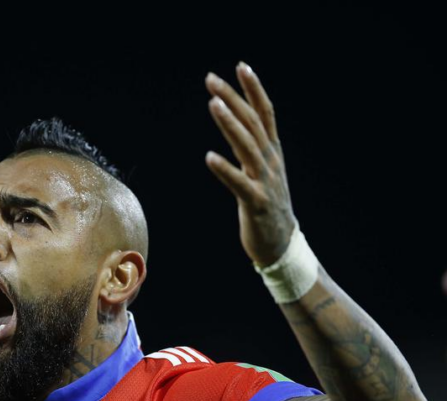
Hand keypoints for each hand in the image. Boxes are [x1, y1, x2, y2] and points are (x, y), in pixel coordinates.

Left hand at [204, 62, 296, 267]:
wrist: (281, 244)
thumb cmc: (267, 207)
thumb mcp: (263, 172)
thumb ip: (252, 148)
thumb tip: (237, 125)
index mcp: (272, 152)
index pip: (265, 113)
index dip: (254, 89)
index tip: (241, 66)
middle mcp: (270, 161)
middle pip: (252, 122)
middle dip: (232, 99)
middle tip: (211, 80)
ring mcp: (264, 181)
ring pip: (246, 146)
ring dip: (229, 123)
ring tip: (212, 104)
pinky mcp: (254, 203)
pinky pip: (238, 183)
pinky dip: (224, 169)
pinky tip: (208, 157)